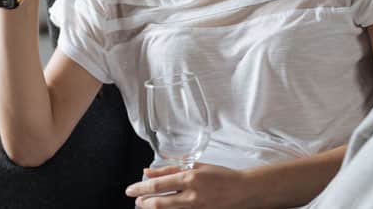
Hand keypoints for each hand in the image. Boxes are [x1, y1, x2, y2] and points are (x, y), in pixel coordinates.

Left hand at [126, 163, 253, 208]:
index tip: (130, 190)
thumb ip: (170, 169)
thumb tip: (148, 171)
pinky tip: (163, 208)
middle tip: (136, 200)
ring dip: (154, 208)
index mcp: (190, 178)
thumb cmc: (219, 175)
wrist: (242, 191)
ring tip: (146, 205)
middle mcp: (192, 195)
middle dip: (144, 202)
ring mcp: (196, 208)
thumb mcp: (195, 166)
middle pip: (160, 203)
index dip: (141, 188)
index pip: (158, 185)